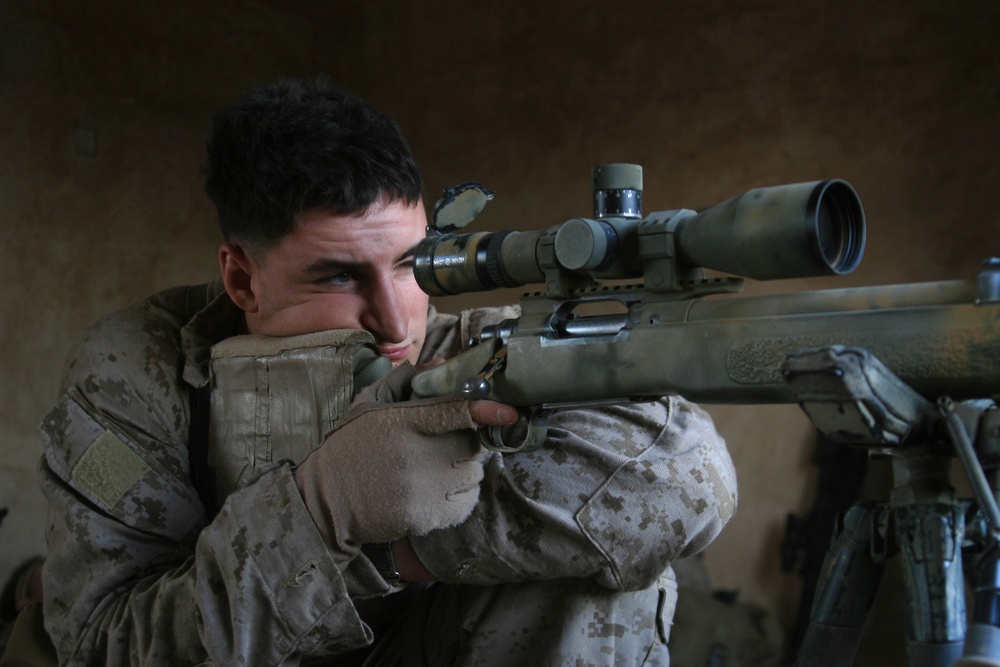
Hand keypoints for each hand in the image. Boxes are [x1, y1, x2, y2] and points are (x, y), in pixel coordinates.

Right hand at [295, 363, 516, 561]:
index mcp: (404, 422)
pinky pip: (465, 505)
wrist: (327, 499)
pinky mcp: (425, 516)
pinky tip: (437, 492)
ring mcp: (421, 488)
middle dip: (470, 444)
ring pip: (472, 476)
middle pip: (471, 446)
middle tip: (450, 445)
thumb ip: (406, 383)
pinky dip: (460, 498)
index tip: (509, 412)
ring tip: (438, 470)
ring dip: (465, 472)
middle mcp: (415, 454)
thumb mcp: (371, 404)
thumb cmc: (353, 446)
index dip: (486, 411)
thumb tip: (441, 364)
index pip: (454, 411)